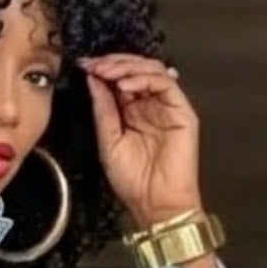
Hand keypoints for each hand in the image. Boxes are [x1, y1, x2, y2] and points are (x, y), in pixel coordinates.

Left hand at [77, 52, 202, 225]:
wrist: (155, 204)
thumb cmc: (134, 182)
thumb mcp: (108, 141)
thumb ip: (103, 109)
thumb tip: (94, 80)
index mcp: (132, 113)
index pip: (120, 80)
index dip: (103, 70)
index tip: (85, 65)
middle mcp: (150, 106)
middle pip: (136, 70)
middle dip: (114, 63)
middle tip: (95, 64)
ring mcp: (167, 107)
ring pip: (151, 70)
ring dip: (127, 67)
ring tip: (108, 72)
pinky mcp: (182, 111)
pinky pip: (165, 83)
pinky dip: (145, 79)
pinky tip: (126, 86)